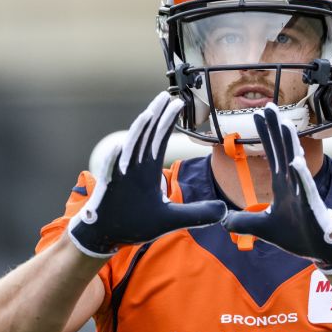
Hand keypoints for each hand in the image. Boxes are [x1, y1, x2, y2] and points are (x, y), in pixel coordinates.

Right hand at [68, 93, 227, 257]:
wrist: (107, 236)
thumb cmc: (135, 223)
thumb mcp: (172, 219)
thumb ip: (197, 214)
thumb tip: (223, 211)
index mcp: (147, 170)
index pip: (160, 140)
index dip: (168, 122)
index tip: (178, 104)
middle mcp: (134, 168)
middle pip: (146, 137)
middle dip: (156, 115)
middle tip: (167, 95)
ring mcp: (120, 177)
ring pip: (130, 149)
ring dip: (138, 132)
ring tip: (149, 113)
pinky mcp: (109, 190)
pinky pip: (111, 172)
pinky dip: (115, 160)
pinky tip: (120, 148)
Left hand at [222, 103, 331, 273]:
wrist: (320, 250)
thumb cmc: (297, 235)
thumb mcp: (263, 228)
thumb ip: (244, 222)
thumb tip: (223, 221)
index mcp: (283, 184)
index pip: (272, 153)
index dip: (264, 134)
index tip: (258, 114)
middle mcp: (293, 182)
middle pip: (282, 150)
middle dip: (275, 127)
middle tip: (269, 105)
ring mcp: (303, 192)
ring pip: (294, 162)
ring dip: (288, 143)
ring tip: (283, 123)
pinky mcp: (311, 205)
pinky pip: (304, 188)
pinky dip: (299, 175)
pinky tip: (294, 161)